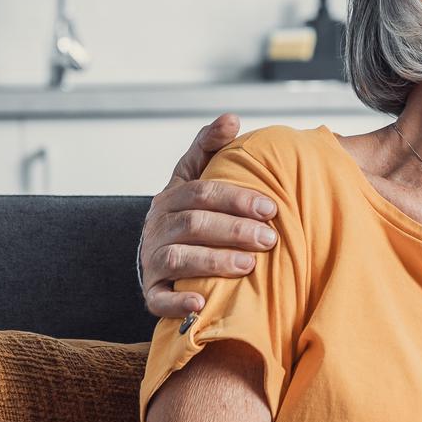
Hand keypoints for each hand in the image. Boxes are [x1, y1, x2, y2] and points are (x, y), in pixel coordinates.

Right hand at [140, 114, 280, 317]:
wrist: (157, 251)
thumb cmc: (187, 210)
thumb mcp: (193, 174)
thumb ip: (210, 145)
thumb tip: (232, 118)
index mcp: (171, 197)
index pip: (202, 193)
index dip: (236, 199)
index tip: (270, 207)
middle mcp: (158, 228)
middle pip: (193, 225)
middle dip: (234, 231)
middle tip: (270, 238)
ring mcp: (152, 261)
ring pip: (178, 259)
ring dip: (214, 261)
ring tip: (249, 265)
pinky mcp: (150, 292)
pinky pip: (158, 300)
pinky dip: (178, 303)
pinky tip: (202, 303)